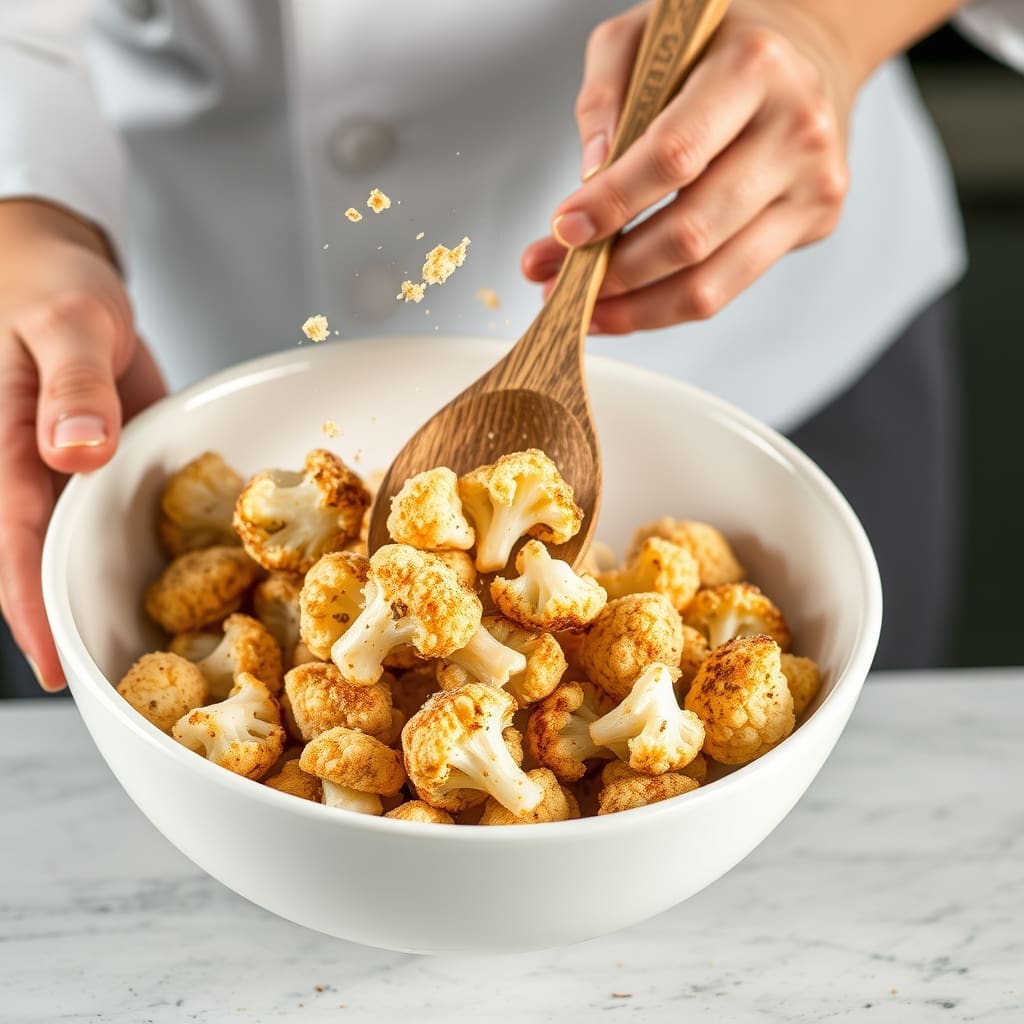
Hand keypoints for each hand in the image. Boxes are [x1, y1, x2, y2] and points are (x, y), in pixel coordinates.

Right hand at [0, 200, 165, 690]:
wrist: (70, 272)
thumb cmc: (52, 286)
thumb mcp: (68, 324)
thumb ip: (72, 388)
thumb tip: (75, 454)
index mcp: (8, 452)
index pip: (15, 544)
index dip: (31, 609)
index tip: (57, 671)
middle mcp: (38, 476)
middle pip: (49, 566)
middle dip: (78, 625)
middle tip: (128, 692)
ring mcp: (74, 477)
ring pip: (87, 550)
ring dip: (116, 597)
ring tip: (165, 659)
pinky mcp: (108, 468)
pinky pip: (122, 517)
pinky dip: (152, 549)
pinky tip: (194, 584)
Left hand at [521, 0, 857, 332]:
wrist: (808, 52)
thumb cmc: (717, 48)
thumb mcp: (647, 34)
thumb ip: (606, 92)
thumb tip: (590, 174)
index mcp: (753, 68)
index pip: (674, 155)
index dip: (612, 203)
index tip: (562, 230)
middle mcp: (796, 129)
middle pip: (691, 233)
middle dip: (612, 270)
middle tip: (555, 282)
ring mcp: (814, 183)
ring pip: (709, 282)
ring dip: (633, 308)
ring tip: (584, 310)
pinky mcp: (814, 222)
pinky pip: (726, 289)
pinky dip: (665, 308)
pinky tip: (625, 306)